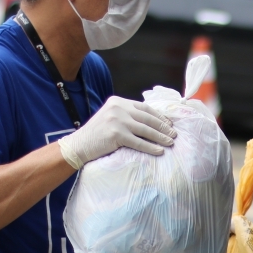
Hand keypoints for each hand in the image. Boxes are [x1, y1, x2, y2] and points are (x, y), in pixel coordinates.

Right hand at [59, 96, 175, 168]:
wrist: (78, 145)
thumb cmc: (97, 134)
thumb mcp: (111, 117)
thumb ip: (127, 115)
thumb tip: (152, 121)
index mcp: (118, 101)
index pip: (145, 108)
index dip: (159, 116)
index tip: (169, 124)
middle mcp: (118, 108)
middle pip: (147, 118)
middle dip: (163, 127)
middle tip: (174, 134)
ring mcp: (117, 120)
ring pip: (146, 130)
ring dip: (160, 137)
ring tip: (170, 142)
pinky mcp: (116, 134)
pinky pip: (138, 142)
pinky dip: (151, 147)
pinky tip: (159, 151)